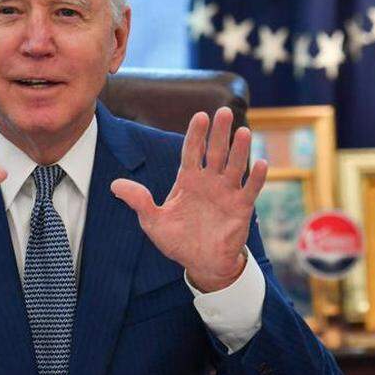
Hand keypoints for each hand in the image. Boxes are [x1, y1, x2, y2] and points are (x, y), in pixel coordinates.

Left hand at [111, 107, 267, 291]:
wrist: (201, 263)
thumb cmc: (177, 241)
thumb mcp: (153, 222)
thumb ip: (139, 202)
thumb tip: (115, 185)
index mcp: (188, 180)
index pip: (192, 151)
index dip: (196, 134)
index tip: (200, 116)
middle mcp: (209, 181)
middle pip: (215, 152)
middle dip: (219, 132)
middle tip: (223, 111)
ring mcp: (227, 192)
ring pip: (235, 166)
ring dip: (239, 149)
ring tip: (243, 132)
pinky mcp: (241, 207)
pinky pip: (250, 189)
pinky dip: (256, 177)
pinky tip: (260, 163)